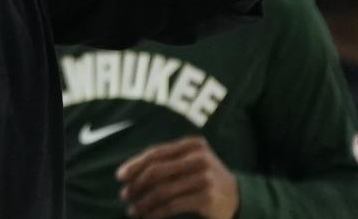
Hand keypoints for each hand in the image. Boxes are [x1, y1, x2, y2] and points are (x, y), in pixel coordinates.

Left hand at [116, 136, 238, 218]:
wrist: (237, 198)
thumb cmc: (205, 179)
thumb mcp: (191, 163)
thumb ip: (168, 162)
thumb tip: (130, 171)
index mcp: (193, 144)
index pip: (156, 152)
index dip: (135, 164)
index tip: (120, 176)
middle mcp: (199, 157)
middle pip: (157, 170)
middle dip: (136, 184)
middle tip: (124, 195)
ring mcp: (204, 177)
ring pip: (162, 190)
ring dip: (143, 202)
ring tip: (132, 210)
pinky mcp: (206, 197)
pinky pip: (172, 205)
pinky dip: (155, 213)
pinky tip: (147, 217)